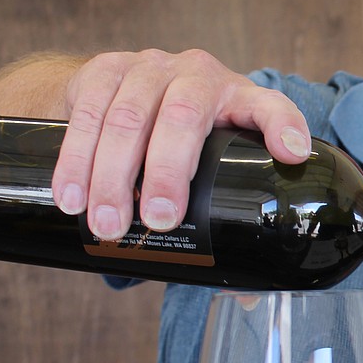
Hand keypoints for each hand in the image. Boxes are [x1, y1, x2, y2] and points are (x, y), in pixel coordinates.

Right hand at [51, 49, 310, 239]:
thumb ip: (232, 216)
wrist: (120, 88)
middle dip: (168, 171)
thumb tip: (247, 294)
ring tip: (107, 225)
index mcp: (239, 98)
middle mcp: (197, 75)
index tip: (291, 155)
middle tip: (157, 220)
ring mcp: (148, 68)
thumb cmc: (185, 137)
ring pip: (128, 116)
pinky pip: (86, 113)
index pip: (270, 106)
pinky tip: (71, 197)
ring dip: (112, 175)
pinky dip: (76, 160)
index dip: (283, 125)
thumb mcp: (217, 158)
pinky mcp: (102, 70)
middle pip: (184, 117)